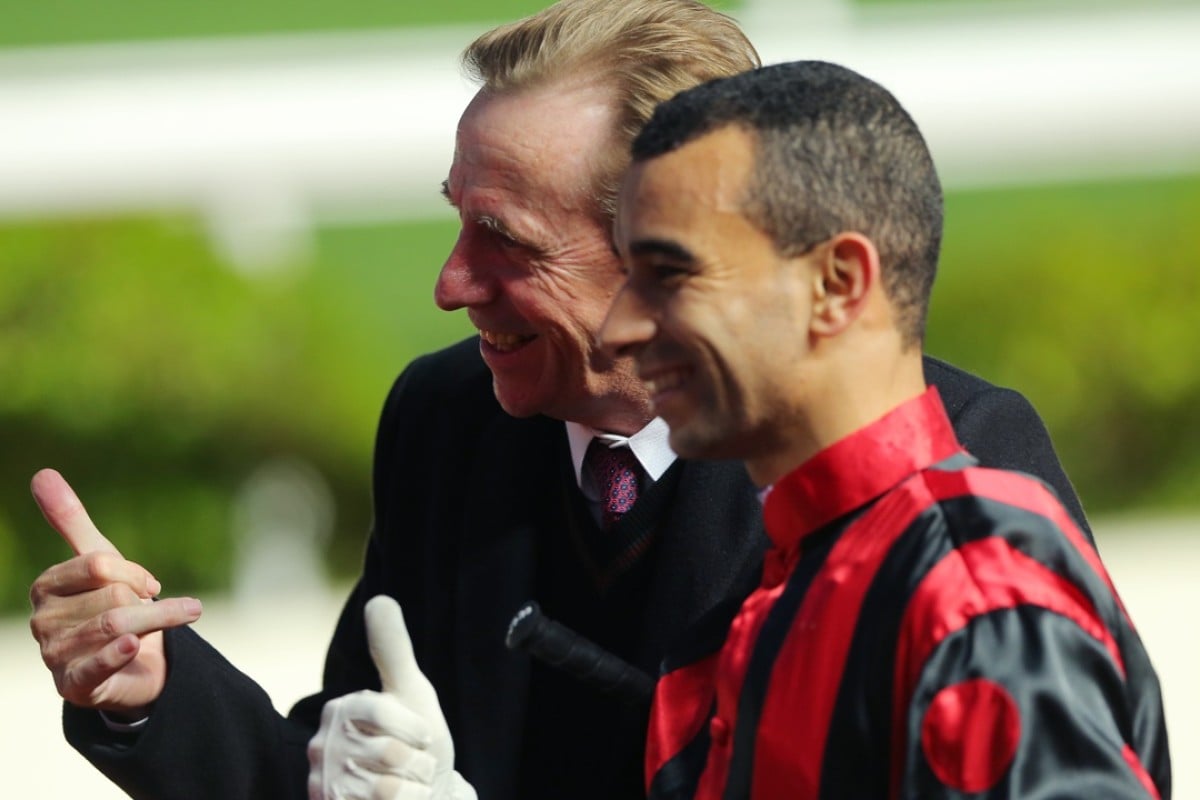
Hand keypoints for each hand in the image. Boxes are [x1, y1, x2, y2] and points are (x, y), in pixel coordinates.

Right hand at [27, 468, 202, 715]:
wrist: (132, 665)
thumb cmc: (111, 606)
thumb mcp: (98, 562)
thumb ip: (71, 522)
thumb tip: (41, 472)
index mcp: (45, 586)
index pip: (100, 564)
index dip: (135, 573)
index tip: (150, 585)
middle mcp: (42, 621)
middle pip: (113, 596)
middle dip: (147, 601)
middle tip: (155, 609)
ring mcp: (55, 656)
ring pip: (117, 625)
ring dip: (159, 620)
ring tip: (182, 617)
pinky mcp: (74, 686)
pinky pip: (96, 666)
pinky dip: (118, 654)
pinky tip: (135, 646)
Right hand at [307, 595, 476, 799]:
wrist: (426, 793)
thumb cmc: (418, 742)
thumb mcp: (411, 692)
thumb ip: (393, 649)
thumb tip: (378, 599)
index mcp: (340, 710)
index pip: (383, 711)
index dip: (416, 727)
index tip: (423, 735)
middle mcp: (323, 747)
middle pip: (388, 751)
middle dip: (417, 761)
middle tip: (413, 763)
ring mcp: (325, 786)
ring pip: (385, 788)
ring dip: (413, 786)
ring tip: (408, 783)